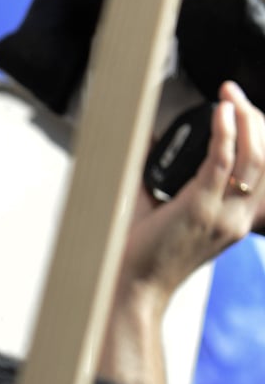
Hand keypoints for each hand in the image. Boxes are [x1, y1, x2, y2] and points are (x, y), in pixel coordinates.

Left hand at [122, 81, 264, 296]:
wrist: (131, 289)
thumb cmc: (141, 256)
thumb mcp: (159, 211)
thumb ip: (157, 178)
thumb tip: (143, 142)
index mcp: (232, 219)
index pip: (259, 171)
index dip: (255, 137)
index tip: (238, 111)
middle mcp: (236, 218)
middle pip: (263, 159)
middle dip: (254, 121)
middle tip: (235, 95)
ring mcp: (222, 215)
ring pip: (252, 158)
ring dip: (244, 122)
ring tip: (232, 97)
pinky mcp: (200, 209)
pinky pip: (223, 163)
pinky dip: (224, 134)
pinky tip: (221, 113)